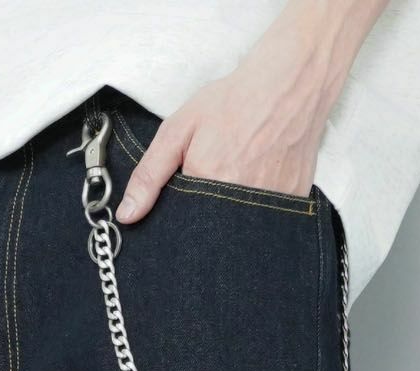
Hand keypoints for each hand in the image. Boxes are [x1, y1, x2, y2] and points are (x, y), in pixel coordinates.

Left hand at [116, 0, 386, 222]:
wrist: (289, 85)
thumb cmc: (233, 102)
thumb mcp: (179, 130)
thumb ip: (149, 175)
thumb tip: (127, 215)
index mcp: (208, 183)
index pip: (182, 229)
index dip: (180, 218)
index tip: (186, 197)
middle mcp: (240, 203)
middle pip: (211, 236)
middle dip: (207, 217)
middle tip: (219, 173)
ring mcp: (270, 207)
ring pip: (239, 232)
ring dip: (233, 216)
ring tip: (240, 173)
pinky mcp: (292, 205)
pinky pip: (267, 223)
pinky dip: (259, 210)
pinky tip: (260, 179)